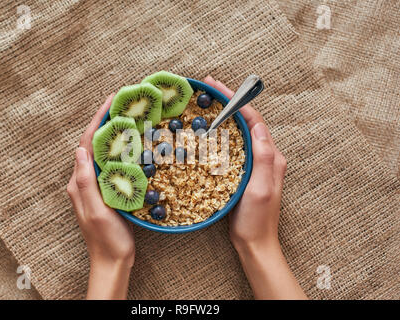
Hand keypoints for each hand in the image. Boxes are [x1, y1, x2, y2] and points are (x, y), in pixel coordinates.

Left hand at [66, 95, 134, 298]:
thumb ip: (86, 182)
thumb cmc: (106, 239)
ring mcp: (97, 186)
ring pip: (103, 152)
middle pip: (93, 144)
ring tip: (127, 116)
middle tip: (121, 103)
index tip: (110, 101)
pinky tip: (132, 144)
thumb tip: (80, 150)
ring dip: (113, 133)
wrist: (113, 260)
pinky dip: (121, 149)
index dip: (97, 121)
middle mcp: (85, 181)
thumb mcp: (96, 211)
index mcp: (79, 183)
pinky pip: (113, 164)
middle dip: (104, 121)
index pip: (86, 144)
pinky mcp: (108, 191)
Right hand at [203, 76, 285, 249]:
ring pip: (239, 132)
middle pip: (246, 122)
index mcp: (270, 157)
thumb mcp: (261, 189)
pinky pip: (232, 146)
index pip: (253, 121)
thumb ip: (263, 158)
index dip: (236, 101)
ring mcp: (253, 164)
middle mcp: (264, 156)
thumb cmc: (257, 219)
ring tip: (206, 103)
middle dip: (229, 102)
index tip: (217, 88)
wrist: (254, 243)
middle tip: (208, 88)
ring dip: (224, 115)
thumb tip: (259, 127)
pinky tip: (208, 132)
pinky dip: (221, 134)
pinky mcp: (243, 172)